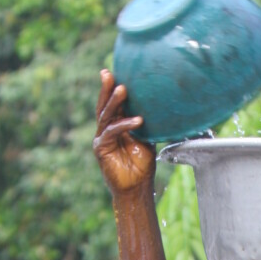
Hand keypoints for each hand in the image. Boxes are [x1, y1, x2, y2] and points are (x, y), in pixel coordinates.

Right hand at [93, 69, 154, 193]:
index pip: (113, 104)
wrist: (136, 188)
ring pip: (106, 116)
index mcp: (116, 126)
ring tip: (122, 89)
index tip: (115, 71)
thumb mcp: (146, 139)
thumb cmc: (142, 165)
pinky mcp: (101, 148)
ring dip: (114, 101)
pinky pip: (112, 132)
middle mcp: (106, 130)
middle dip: (106, 88)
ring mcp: (102, 138)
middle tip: (108, 73)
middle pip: (104, 105)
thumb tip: (159, 106)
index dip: (112, 89)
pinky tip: (137, 120)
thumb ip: (146, 124)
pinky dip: (124, 125)